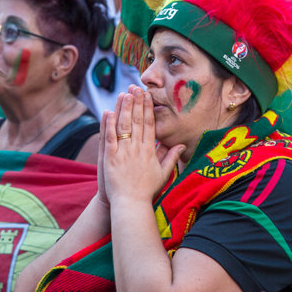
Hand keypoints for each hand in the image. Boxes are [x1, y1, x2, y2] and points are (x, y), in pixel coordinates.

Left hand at [103, 85, 184, 203]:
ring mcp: (124, 153)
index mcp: (150, 150)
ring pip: (124, 126)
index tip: (147, 96)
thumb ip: (172, 157)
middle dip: (137, 103)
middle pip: (138, 121)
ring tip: (124, 93)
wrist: (131, 204)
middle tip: (136, 87)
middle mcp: (138, 149)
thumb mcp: (164, 174)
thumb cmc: (147, 190)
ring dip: (124, 108)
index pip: (150, 124)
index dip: (148, 108)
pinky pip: (110, 138)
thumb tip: (183, 145)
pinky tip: (109, 112)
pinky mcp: (111, 158)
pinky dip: (109, 124)